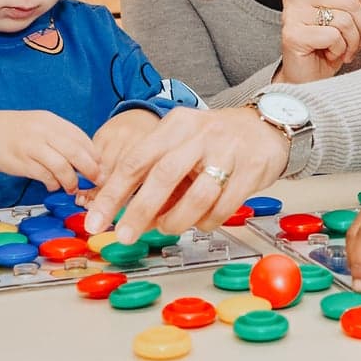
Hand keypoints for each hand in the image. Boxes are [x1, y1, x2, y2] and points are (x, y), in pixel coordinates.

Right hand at [0, 110, 100, 193]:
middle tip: (97, 181)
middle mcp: (44, 131)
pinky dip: (52, 183)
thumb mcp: (39, 126)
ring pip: (61, 165)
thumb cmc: (14, 131)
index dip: (94, 154)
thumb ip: (60, 137)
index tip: (102, 167)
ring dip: (71, 180)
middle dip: (90, 169)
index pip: (81, 137)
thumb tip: (84, 157)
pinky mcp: (21, 161)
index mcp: (51, 121)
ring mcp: (32, 146)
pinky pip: (44, 175)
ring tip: (72, 188)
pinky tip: (52, 185)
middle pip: (76, 151)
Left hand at [81, 106, 288, 242]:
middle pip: (163, 175)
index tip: (96, 220)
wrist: (265, 125)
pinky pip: (224, 205)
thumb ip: (155, 170)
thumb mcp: (181, 142)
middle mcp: (200, 133)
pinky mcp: (251, 168)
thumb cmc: (213, 140)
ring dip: (176, 220)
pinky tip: (201, 222)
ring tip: (168, 229)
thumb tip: (122, 210)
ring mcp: (228, 150)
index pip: (136, 159)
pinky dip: (208, 221)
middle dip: (139, 210)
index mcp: (176, 124)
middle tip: (124, 236)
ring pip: (197, 195)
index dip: (113, 192)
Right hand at [276, 0, 360, 83]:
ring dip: (352, 42)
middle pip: (351, 1)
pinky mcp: (291, 34)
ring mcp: (291, 14)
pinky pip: (333, 36)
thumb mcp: (348, 12)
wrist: (307, 79)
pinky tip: (329, 54)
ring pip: (344, 20)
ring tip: (344, 50)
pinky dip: (339, 50)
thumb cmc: (326, 47)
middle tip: (358, 43)